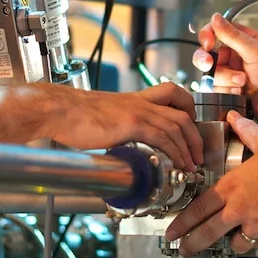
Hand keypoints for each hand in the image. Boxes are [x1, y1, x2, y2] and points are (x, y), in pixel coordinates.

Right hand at [44, 83, 203, 170]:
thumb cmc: (75, 116)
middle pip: (182, 112)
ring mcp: (138, 111)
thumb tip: (122, 144)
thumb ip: (119, 126)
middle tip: (197, 153)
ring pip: (177, 125)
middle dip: (195, 135)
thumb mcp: (105, 115)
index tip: (191, 126)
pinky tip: (177, 163)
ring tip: (191, 164)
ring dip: (189, 147)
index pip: (172, 92)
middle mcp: (141, 102)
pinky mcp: (131, 124)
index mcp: (136, 98)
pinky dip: (175, 151)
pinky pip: (163, 136)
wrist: (60, 110)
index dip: (188, 107)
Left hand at [165, 112, 257, 255]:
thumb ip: (246, 132)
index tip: (172, 231)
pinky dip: (253, 243)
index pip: (199, 207)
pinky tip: (252, 238)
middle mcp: (240, 208)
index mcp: (232, 185)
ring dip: (228, 243)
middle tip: (183, 248)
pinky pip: (257, 244)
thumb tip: (234, 117)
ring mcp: (257, 224)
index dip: (183, 222)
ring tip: (224, 241)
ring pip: (233, 243)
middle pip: (208, 232)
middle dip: (192, 242)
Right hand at [194, 14, 257, 135]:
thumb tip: (215, 17)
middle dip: (207, 61)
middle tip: (210, 65)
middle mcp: (236, 57)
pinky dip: (225, 92)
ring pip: (211, 75)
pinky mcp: (231, 93)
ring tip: (242, 84)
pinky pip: (216, 91)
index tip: (207, 44)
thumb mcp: (256, 51)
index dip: (207, 36)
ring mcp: (233, 76)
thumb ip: (232, 35)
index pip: (217, 32)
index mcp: (244, 41)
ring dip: (224, 79)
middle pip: (208, 54)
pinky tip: (240, 94)